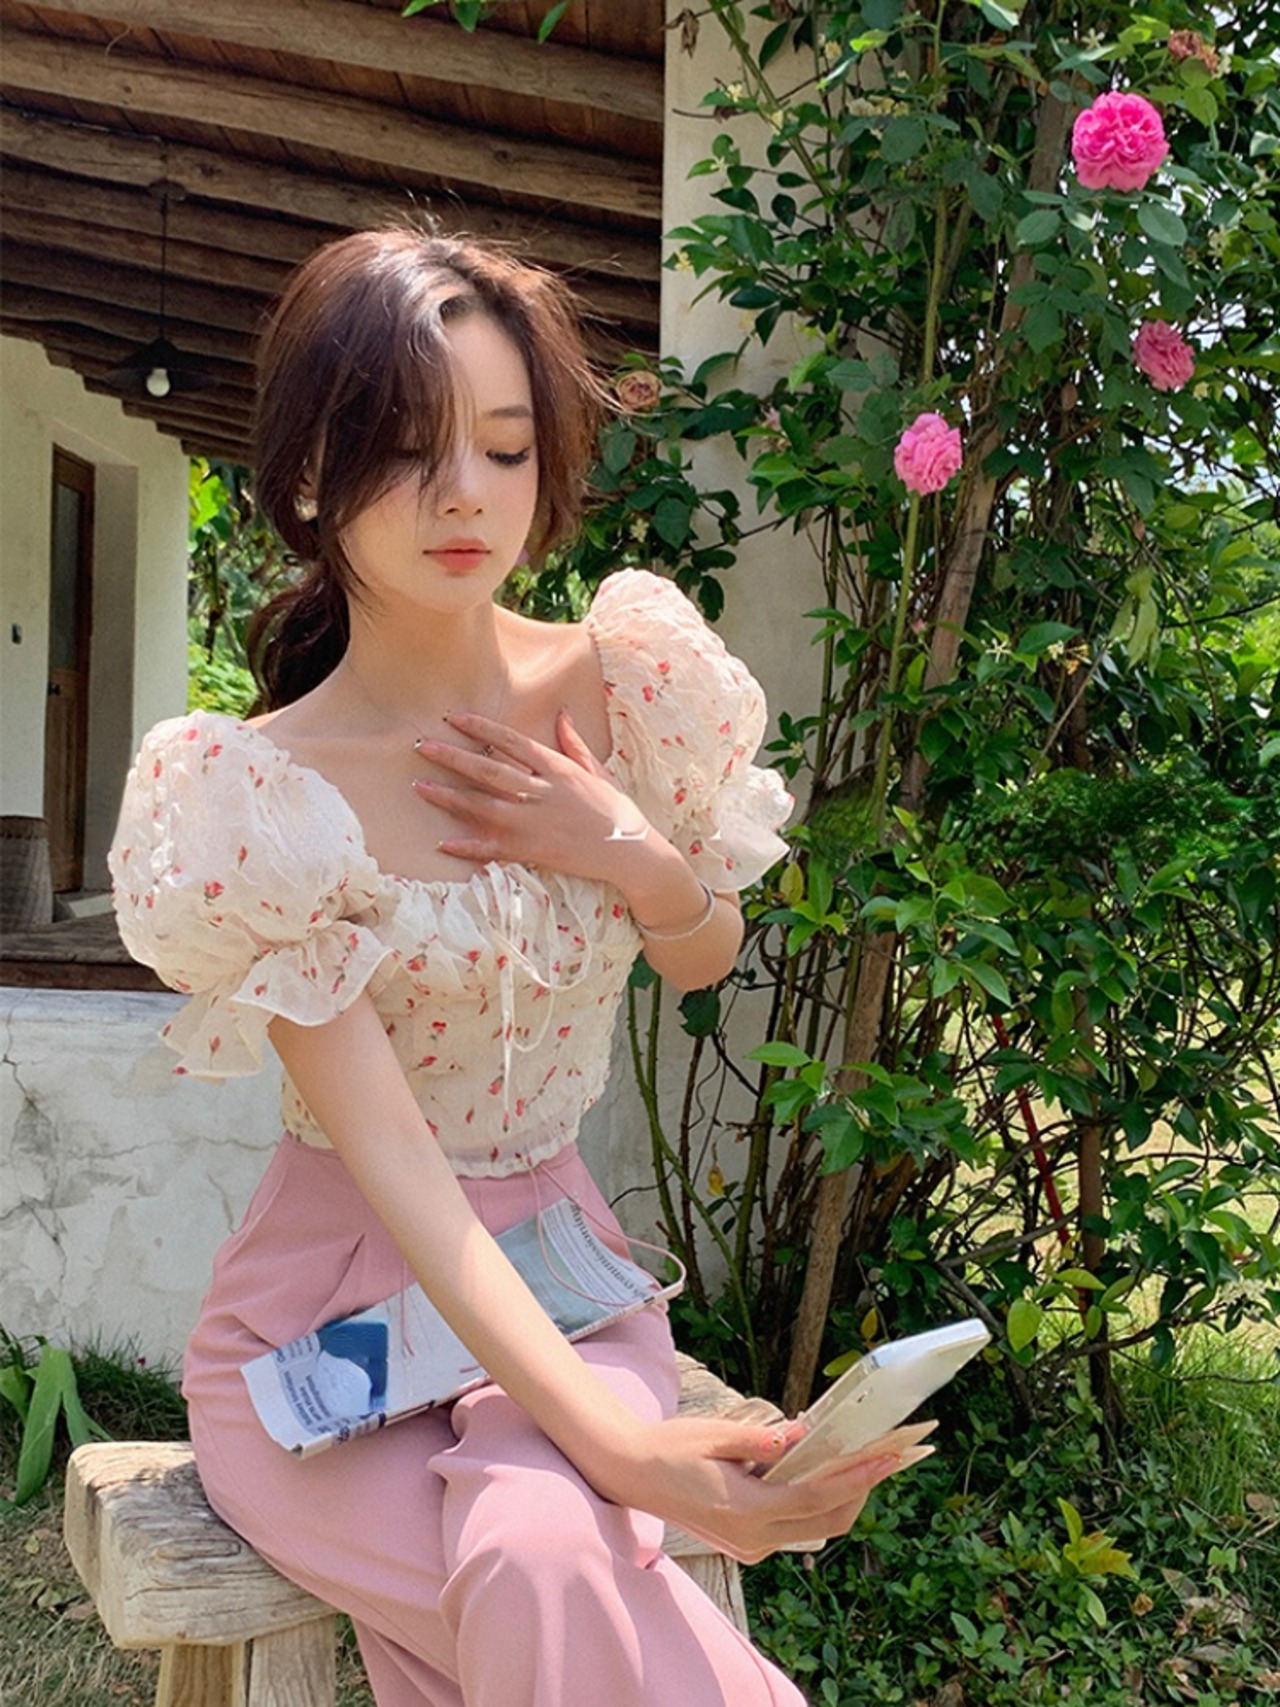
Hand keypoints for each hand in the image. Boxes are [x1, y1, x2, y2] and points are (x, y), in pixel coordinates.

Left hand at [412, 708, 650, 883]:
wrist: (632, 851)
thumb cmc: (616, 809)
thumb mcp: (597, 771)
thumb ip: (574, 744)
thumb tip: (562, 714)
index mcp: (557, 769)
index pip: (512, 742)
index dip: (481, 729)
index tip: (453, 718)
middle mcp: (542, 793)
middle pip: (489, 771)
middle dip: (453, 757)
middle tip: (420, 746)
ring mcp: (536, 823)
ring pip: (485, 806)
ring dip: (450, 797)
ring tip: (420, 786)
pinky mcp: (534, 851)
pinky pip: (495, 849)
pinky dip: (469, 847)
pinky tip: (443, 842)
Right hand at [593, 1414, 936, 1565]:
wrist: (630, 1474)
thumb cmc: (669, 1448)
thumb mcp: (716, 1434)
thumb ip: (765, 1440)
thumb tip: (807, 1435)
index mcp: (746, 1509)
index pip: (817, 1499)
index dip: (857, 1479)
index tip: (887, 1458)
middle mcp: (753, 1536)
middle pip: (826, 1523)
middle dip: (859, 1492)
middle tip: (882, 1457)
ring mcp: (750, 1545)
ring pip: (813, 1529)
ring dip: (839, 1499)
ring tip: (859, 1461)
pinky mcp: (746, 1542)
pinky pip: (793, 1527)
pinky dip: (813, 1503)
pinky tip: (819, 1472)